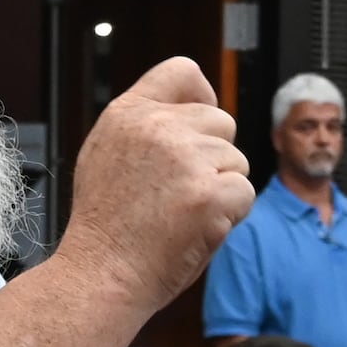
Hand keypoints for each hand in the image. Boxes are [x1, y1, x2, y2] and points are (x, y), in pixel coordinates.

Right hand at [60, 58, 251, 314]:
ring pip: (236, 161)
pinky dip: (230, 215)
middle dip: (214, 157)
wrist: (102, 274)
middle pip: (221, 122)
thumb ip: (146, 127)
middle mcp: (158, 127)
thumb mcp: (106, 154)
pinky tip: (196, 228)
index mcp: (129, 113)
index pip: (182, 72)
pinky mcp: (211, 194)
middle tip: (180, 193)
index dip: (201, 95)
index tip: (199, 123)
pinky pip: (245, 193)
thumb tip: (191, 111)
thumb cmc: (107, 227)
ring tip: (182, 215)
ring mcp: (187, 159)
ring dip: (221, 189)